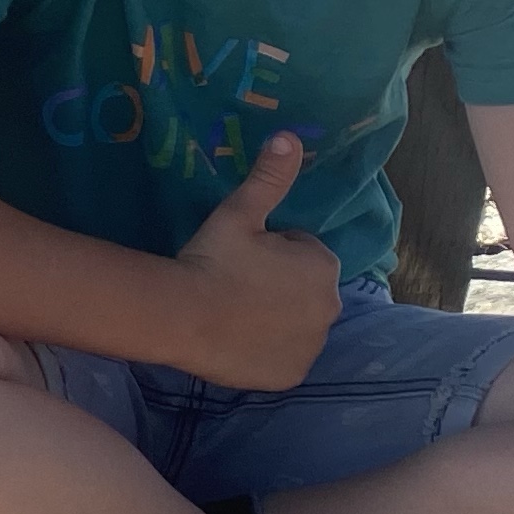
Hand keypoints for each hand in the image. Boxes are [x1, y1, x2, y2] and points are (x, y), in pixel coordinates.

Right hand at [170, 134, 338, 389]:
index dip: (271, 254)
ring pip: (295, 327)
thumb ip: (269, 178)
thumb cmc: (212, 260)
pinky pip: (283, 358)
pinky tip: (237, 342)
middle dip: (278, 288)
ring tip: (232, 314)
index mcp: (323, 267)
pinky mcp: (293, 376)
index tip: (240, 259)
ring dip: (274, 321)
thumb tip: (288, 136)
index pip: (302, 255)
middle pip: (302, 293)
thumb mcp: (239, 214)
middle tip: (233, 286)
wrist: (183, 317)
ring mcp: (312, 346)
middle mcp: (330, 308)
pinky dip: (267, 353)